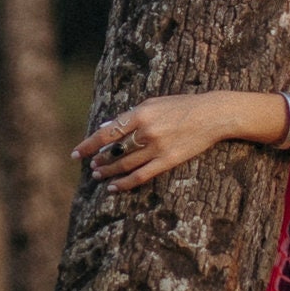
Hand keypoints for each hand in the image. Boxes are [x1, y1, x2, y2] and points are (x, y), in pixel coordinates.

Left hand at [73, 91, 270, 188]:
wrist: (212, 115)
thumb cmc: (181, 106)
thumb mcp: (153, 103)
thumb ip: (129, 116)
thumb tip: (106, 127)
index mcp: (140, 114)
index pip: (106, 133)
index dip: (88, 145)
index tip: (76, 153)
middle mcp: (146, 131)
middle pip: (114, 152)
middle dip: (98, 161)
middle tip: (90, 167)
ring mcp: (157, 148)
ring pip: (125, 165)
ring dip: (108, 172)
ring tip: (98, 176)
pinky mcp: (168, 160)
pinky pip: (141, 175)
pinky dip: (125, 183)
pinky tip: (114, 187)